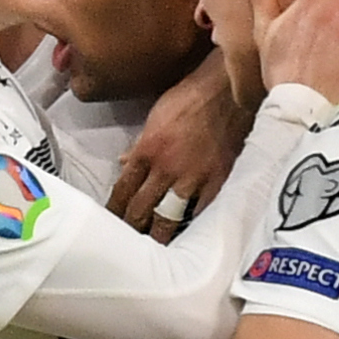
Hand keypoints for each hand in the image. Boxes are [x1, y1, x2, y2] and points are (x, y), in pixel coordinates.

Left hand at [108, 45, 251, 229]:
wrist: (227, 90)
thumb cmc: (190, 97)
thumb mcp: (156, 116)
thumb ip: (141, 144)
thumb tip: (124, 162)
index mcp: (147, 150)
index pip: (123, 188)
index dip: (114, 209)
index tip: (111, 221)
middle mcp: (166, 169)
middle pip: (141, 208)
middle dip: (132, 226)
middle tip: (127, 241)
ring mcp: (193, 178)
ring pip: (169, 217)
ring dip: (159, 234)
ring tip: (154, 247)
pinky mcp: (218, 181)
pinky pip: (202, 212)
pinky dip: (193, 225)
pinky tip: (188, 237)